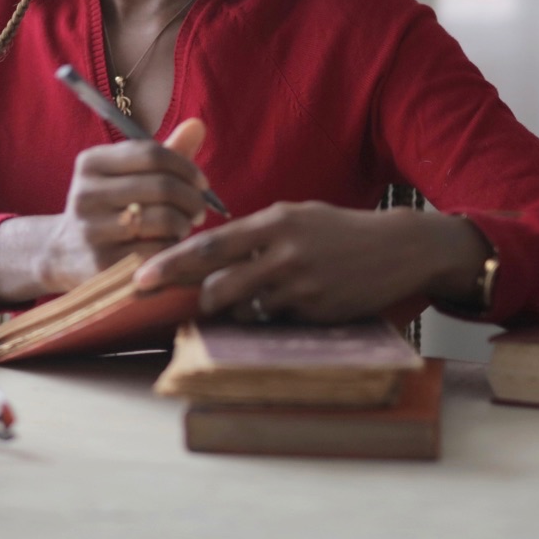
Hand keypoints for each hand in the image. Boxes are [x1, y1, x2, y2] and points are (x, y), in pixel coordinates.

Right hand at [35, 117, 211, 292]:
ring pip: (163, 219)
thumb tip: (198, 125)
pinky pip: (157, 251)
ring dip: (184, 224)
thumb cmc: (110, 207)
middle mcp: (86, 193)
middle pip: (162, 186)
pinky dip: (173, 248)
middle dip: (192, 199)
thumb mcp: (128, 175)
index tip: (202, 184)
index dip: (186, 167)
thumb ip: (164, 153)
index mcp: (91, 163)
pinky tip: (170, 248)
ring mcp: (91, 230)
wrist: (68, 253)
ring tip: (183, 227)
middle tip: (199, 210)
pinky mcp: (102, 263)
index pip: (152, 154)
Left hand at [131, 201, 491, 321]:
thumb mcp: (295, 216)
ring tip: (232, 305)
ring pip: (243, 309)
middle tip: (180, 304)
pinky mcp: (317, 313)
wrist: (398, 248)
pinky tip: (281, 306)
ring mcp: (302, 287)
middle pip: (218, 284)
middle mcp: (284, 254)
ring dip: (230, 311)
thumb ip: (255, 232)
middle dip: (193, 299)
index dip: (171, 264)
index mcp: (274, 222)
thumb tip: (210, 251)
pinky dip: (267, 318)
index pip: (209, 245)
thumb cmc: (338, 230)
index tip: (140, 279)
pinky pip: (274, 322)